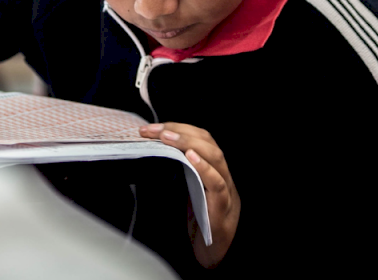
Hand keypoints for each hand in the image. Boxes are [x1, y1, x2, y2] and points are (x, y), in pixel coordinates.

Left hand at [139, 122, 238, 267]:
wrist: (216, 249)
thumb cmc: (202, 218)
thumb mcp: (188, 188)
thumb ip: (179, 169)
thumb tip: (153, 150)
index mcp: (213, 167)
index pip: (199, 137)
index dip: (177, 127)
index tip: (151, 128)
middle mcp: (222, 172)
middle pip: (207, 141)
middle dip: (180, 131)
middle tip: (155, 130)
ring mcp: (225, 187)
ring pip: (215, 156)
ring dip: (190, 142)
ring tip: (168, 137)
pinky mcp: (223, 204)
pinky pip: (216, 182)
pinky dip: (204, 167)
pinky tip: (191, 156)